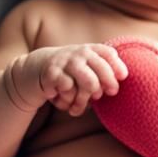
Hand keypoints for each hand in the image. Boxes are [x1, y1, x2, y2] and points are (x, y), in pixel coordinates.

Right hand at [10, 43, 128, 115]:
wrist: (35, 69)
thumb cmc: (68, 73)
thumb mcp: (86, 67)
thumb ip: (102, 73)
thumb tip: (116, 88)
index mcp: (89, 50)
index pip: (109, 54)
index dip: (117, 67)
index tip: (122, 78)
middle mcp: (79, 53)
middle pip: (102, 71)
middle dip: (107, 86)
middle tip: (100, 97)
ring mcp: (66, 62)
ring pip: (89, 84)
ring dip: (85, 100)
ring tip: (78, 106)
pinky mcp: (52, 73)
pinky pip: (69, 92)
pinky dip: (67, 101)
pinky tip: (61, 100)